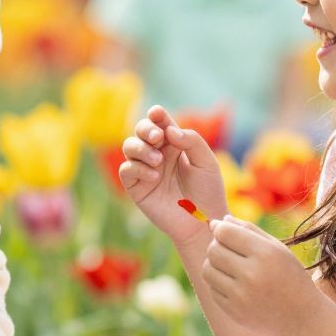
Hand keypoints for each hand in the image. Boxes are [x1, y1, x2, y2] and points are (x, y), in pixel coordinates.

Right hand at [117, 105, 228, 247]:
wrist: (203, 223)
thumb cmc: (208, 192)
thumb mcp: (206, 162)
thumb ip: (191, 141)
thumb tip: (168, 131)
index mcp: (174, 145)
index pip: (161, 123)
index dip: (156, 115)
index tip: (157, 113)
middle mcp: (157, 154)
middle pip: (141, 131)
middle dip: (146, 129)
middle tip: (157, 137)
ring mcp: (145, 170)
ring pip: (129, 147)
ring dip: (141, 148)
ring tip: (158, 160)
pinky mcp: (136, 187)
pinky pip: (127, 170)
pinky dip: (138, 168)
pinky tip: (154, 176)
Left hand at [200, 215, 312, 334]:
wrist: (301, 317)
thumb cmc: (289, 276)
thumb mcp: (277, 248)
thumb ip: (248, 230)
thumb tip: (218, 221)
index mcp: (265, 254)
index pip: (225, 233)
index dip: (219, 228)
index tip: (221, 229)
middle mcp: (252, 275)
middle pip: (213, 250)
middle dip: (216, 245)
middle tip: (229, 249)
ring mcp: (241, 296)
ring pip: (207, 269)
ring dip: (214, 264)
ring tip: (230, 266)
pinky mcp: (234, 312)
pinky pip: (212, 289)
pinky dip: (219, 283)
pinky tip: (235, 285)